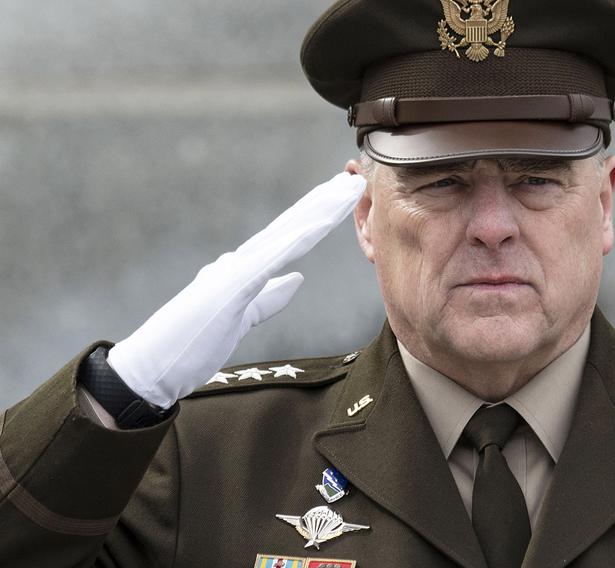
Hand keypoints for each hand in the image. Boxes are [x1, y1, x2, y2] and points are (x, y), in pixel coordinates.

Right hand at [107, 172, 366, 408]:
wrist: (152, 366)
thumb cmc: (190, 344)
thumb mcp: (242, 318)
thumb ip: (269, 297)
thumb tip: (297, 278)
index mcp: (245, 269)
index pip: (290, 236)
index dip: (318, 215)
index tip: (343, 197)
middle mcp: (241, 261)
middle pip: (292, 225)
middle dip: (325, 201)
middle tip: (355, 178)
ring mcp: (236, 270)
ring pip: (287, 233)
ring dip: (319, 210)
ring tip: (347, 189)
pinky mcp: (231, 287)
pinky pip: (270, 258)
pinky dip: (294, 239)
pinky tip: (316, 224)